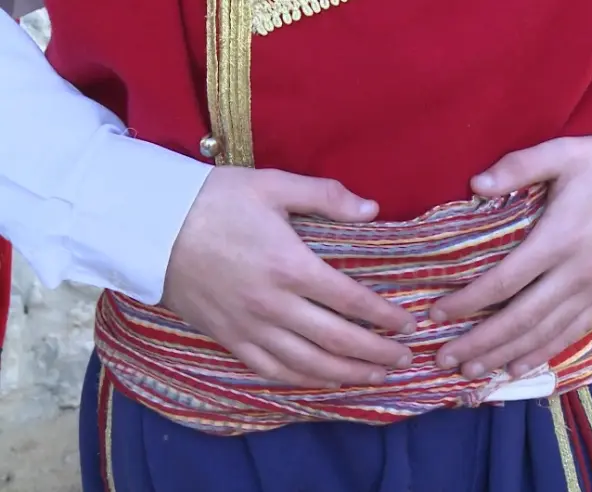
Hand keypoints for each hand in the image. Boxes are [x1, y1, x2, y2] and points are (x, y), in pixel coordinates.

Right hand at [162, 167, 415, 387]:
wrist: (146, 226)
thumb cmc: (212, 200)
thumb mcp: (271, 185)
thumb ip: (325, 196)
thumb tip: (372, 209)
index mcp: (291, 266)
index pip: (352, 301)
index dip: (385, 316)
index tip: (408, 324)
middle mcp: (274, 305)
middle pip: (338, 340)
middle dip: (377, 353)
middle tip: (405, 359)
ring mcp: (249, 327)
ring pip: (308, 364)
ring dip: (348, 374)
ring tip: (376, 377)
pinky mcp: (228, 339)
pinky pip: (271, 370)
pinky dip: (302, 381)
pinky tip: (322, 383)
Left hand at [431, 135, 591, 378]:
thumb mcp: (564, 153)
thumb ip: (519, 166)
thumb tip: (475, 185)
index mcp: (559, 238)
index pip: (504, 281)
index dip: (469, 302)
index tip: (437, 314)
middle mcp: (576, 273)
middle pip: (521, 318)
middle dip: (480, 342)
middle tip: (445, 359)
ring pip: (544, 333)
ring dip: (505, 356)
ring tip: (471, 371)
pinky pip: (571, 333)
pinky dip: (542, 353)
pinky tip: (517, 367)